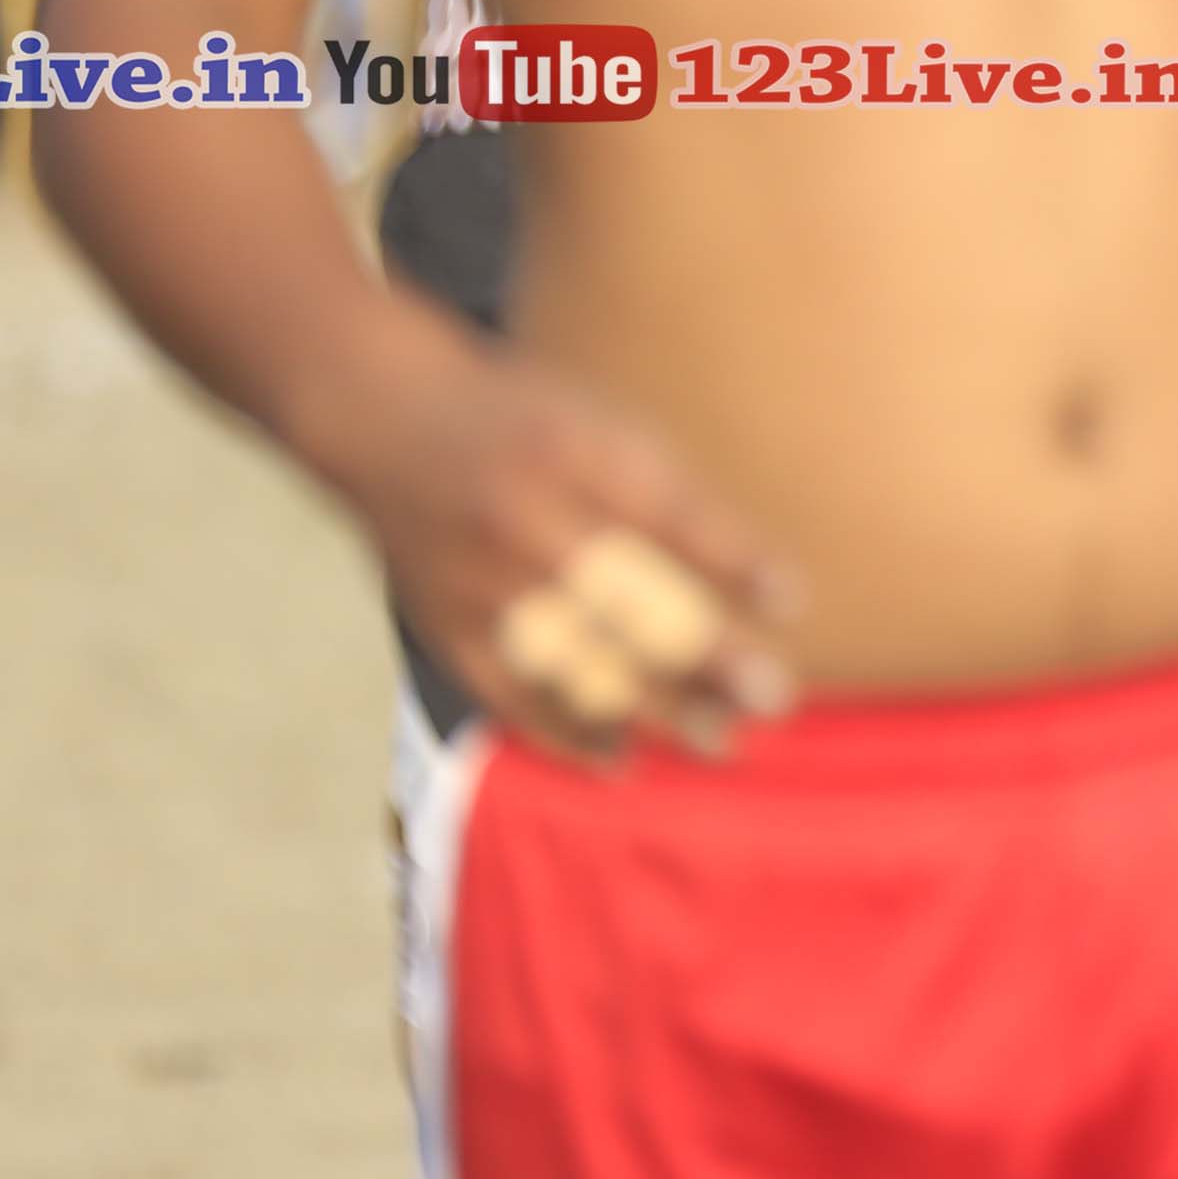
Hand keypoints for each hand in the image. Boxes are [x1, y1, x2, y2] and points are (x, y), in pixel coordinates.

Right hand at [308, 322, 796, 765]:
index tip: (791, 601)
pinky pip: (508, 691)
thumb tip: (753, 571)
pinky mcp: (442, 624)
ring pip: (569, 658)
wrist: (386, 419)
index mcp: (569, 450)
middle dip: (699, 653)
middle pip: (619, 598)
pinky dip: (565, 731)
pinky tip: (621, 760)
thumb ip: (665, 487)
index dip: (729, 559)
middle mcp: (520, 517)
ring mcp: (475, 578)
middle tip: (772, 696)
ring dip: (648, 707)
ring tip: (717, 741)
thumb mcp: (599, 418)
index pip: (661, 512)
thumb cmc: (524, 420)